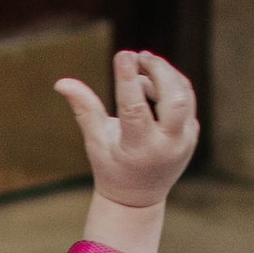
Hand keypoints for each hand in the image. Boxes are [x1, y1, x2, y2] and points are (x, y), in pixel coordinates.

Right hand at [57, 50, 198, 208]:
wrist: (138, 198)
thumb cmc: (111, 167)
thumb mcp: (95, 142)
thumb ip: (84, 110)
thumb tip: (62, 82)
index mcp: (140, 150)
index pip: (135, 109)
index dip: (128, 80)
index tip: (123, 54)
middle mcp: (167, 146)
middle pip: (175, 98)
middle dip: (159, 70)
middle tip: (140, 56)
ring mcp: (185, 141)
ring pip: (184, 94)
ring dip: (165, 75)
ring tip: (142, 66)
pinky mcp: (192, 134)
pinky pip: (186, 100)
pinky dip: (170, 85)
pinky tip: (150, 83)